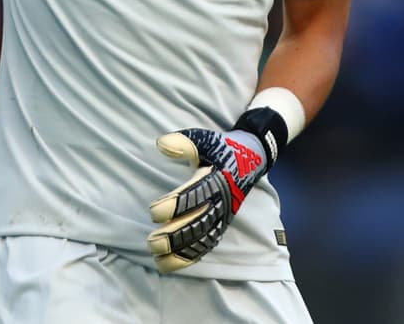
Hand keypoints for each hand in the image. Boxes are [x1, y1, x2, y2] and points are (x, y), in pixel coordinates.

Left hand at [146, 128, 268, 272]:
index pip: (196, 196)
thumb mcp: (205, 140)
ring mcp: (223, 215)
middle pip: (199, 224)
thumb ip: (184, 143)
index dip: (175, 206)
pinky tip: (171, 263)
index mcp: (218, 179)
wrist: (251, 158)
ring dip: (180, 252)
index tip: (154, 212)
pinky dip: (190, 257)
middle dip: (175, 236)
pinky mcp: (222, 224)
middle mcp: (222, 201)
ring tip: (157, 258)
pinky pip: (207, 244)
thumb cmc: (222, 148)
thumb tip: (162, 144)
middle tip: (152, 242)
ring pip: (202, 239)